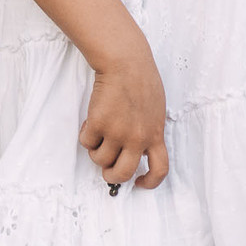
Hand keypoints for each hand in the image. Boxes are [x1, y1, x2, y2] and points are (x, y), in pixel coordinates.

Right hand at [79, 50, 169, 189]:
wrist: (125, 63)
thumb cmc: (141, 80)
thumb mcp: (156, 111)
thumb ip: (149, 131)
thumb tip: (137, 148)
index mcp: (155, 135)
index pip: (160, 170)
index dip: (149, 182)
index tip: (139, 182)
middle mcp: (137, 138)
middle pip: (123, 173)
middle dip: (112, 176)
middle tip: (107, 170)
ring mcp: (117, 132)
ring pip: (100, 159)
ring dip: (96, 151)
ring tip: (98, 136)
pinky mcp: (98, 123)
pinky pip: (86, 143)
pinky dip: (86, 136)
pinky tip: (90, 123)